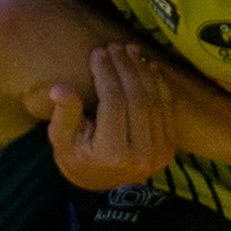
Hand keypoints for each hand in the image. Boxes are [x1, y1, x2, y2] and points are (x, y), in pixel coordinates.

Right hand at [43, 44, 179, 191]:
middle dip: (126, 67)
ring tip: (130, 50)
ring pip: (155, 100)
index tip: (98, 53)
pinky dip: (159, 84)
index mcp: (112, 154)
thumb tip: (60, 88)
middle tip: (115, 46)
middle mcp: (142, 155)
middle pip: (137, 99)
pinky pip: (167, 108)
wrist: (102, 184)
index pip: (114, 103)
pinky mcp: (170, 147)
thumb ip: (63, 115)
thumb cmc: (76, 157)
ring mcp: (160, 152)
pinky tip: (148, 65)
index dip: (106, 74)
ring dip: (143, 71)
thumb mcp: (61, 141)